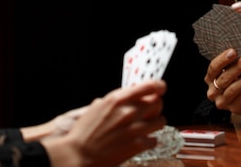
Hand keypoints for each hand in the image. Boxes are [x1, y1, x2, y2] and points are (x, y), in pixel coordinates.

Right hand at [42, 80, 166, 166]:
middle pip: (158, 102)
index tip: (161, 88)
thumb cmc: (84, 133)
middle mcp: (129, 111)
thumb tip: (127, 95)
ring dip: (154, 124)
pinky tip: (139, 142)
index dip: (158, 86)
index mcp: (118, 99)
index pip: (149, 86)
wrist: (78, 155)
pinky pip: (154, 139)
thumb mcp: (97, 108)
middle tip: (150, 113)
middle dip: (155, 107)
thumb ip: (115, 100)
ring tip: (145, 128)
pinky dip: (149, 141)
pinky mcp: (138, 145)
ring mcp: (135, 128)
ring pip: (160, 121)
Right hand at [205, 48, 240, 119]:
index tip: (233, 51)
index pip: (213, 68)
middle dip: (237, 67)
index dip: (222, 60)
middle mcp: (213, 92)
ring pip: (232, 89)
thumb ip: (239, 61)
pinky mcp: (235, 109)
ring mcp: (222, 102)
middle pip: (223, 78)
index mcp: (211, 79)